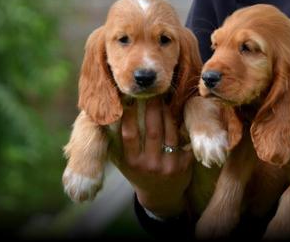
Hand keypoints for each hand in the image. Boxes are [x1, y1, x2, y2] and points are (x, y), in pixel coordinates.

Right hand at [115, 98, 193, 218]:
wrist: (161, 196)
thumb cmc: (138, 173)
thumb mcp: (123, 163)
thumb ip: (116, 144)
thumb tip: (105, 117)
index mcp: (133, 163)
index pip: (130, 136)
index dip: (129, 117)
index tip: (129, 101)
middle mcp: (150, 165)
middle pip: (153, 131)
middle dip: (152, 109)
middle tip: (151, 93)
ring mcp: (169, 165)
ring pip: (170, 133)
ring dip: (167, 113)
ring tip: (163, 100)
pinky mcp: (185, 165)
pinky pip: (183, 140)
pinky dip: (180, 125)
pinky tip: (176, 112)